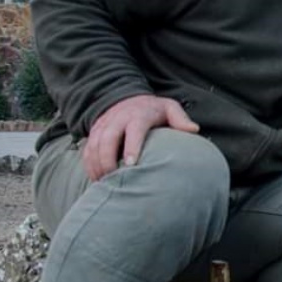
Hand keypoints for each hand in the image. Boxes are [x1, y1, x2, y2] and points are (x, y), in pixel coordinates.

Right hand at [83, 95, 198, 180]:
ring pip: (94, 145)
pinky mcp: (95, 132)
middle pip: (107, 139)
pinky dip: (89, 165)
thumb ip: (180, 118)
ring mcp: (104, 125)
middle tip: (113, 179)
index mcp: (138, 115)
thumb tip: (194, 129)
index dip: (131, 147)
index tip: (130, 164)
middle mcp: (117, 119)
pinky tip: (96, 180)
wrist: (129, 98)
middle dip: (107, 159)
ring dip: (96, 165)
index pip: (133, 131)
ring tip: (104, 183)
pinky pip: (87, 149)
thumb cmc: (155, 109)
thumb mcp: (170, 108)